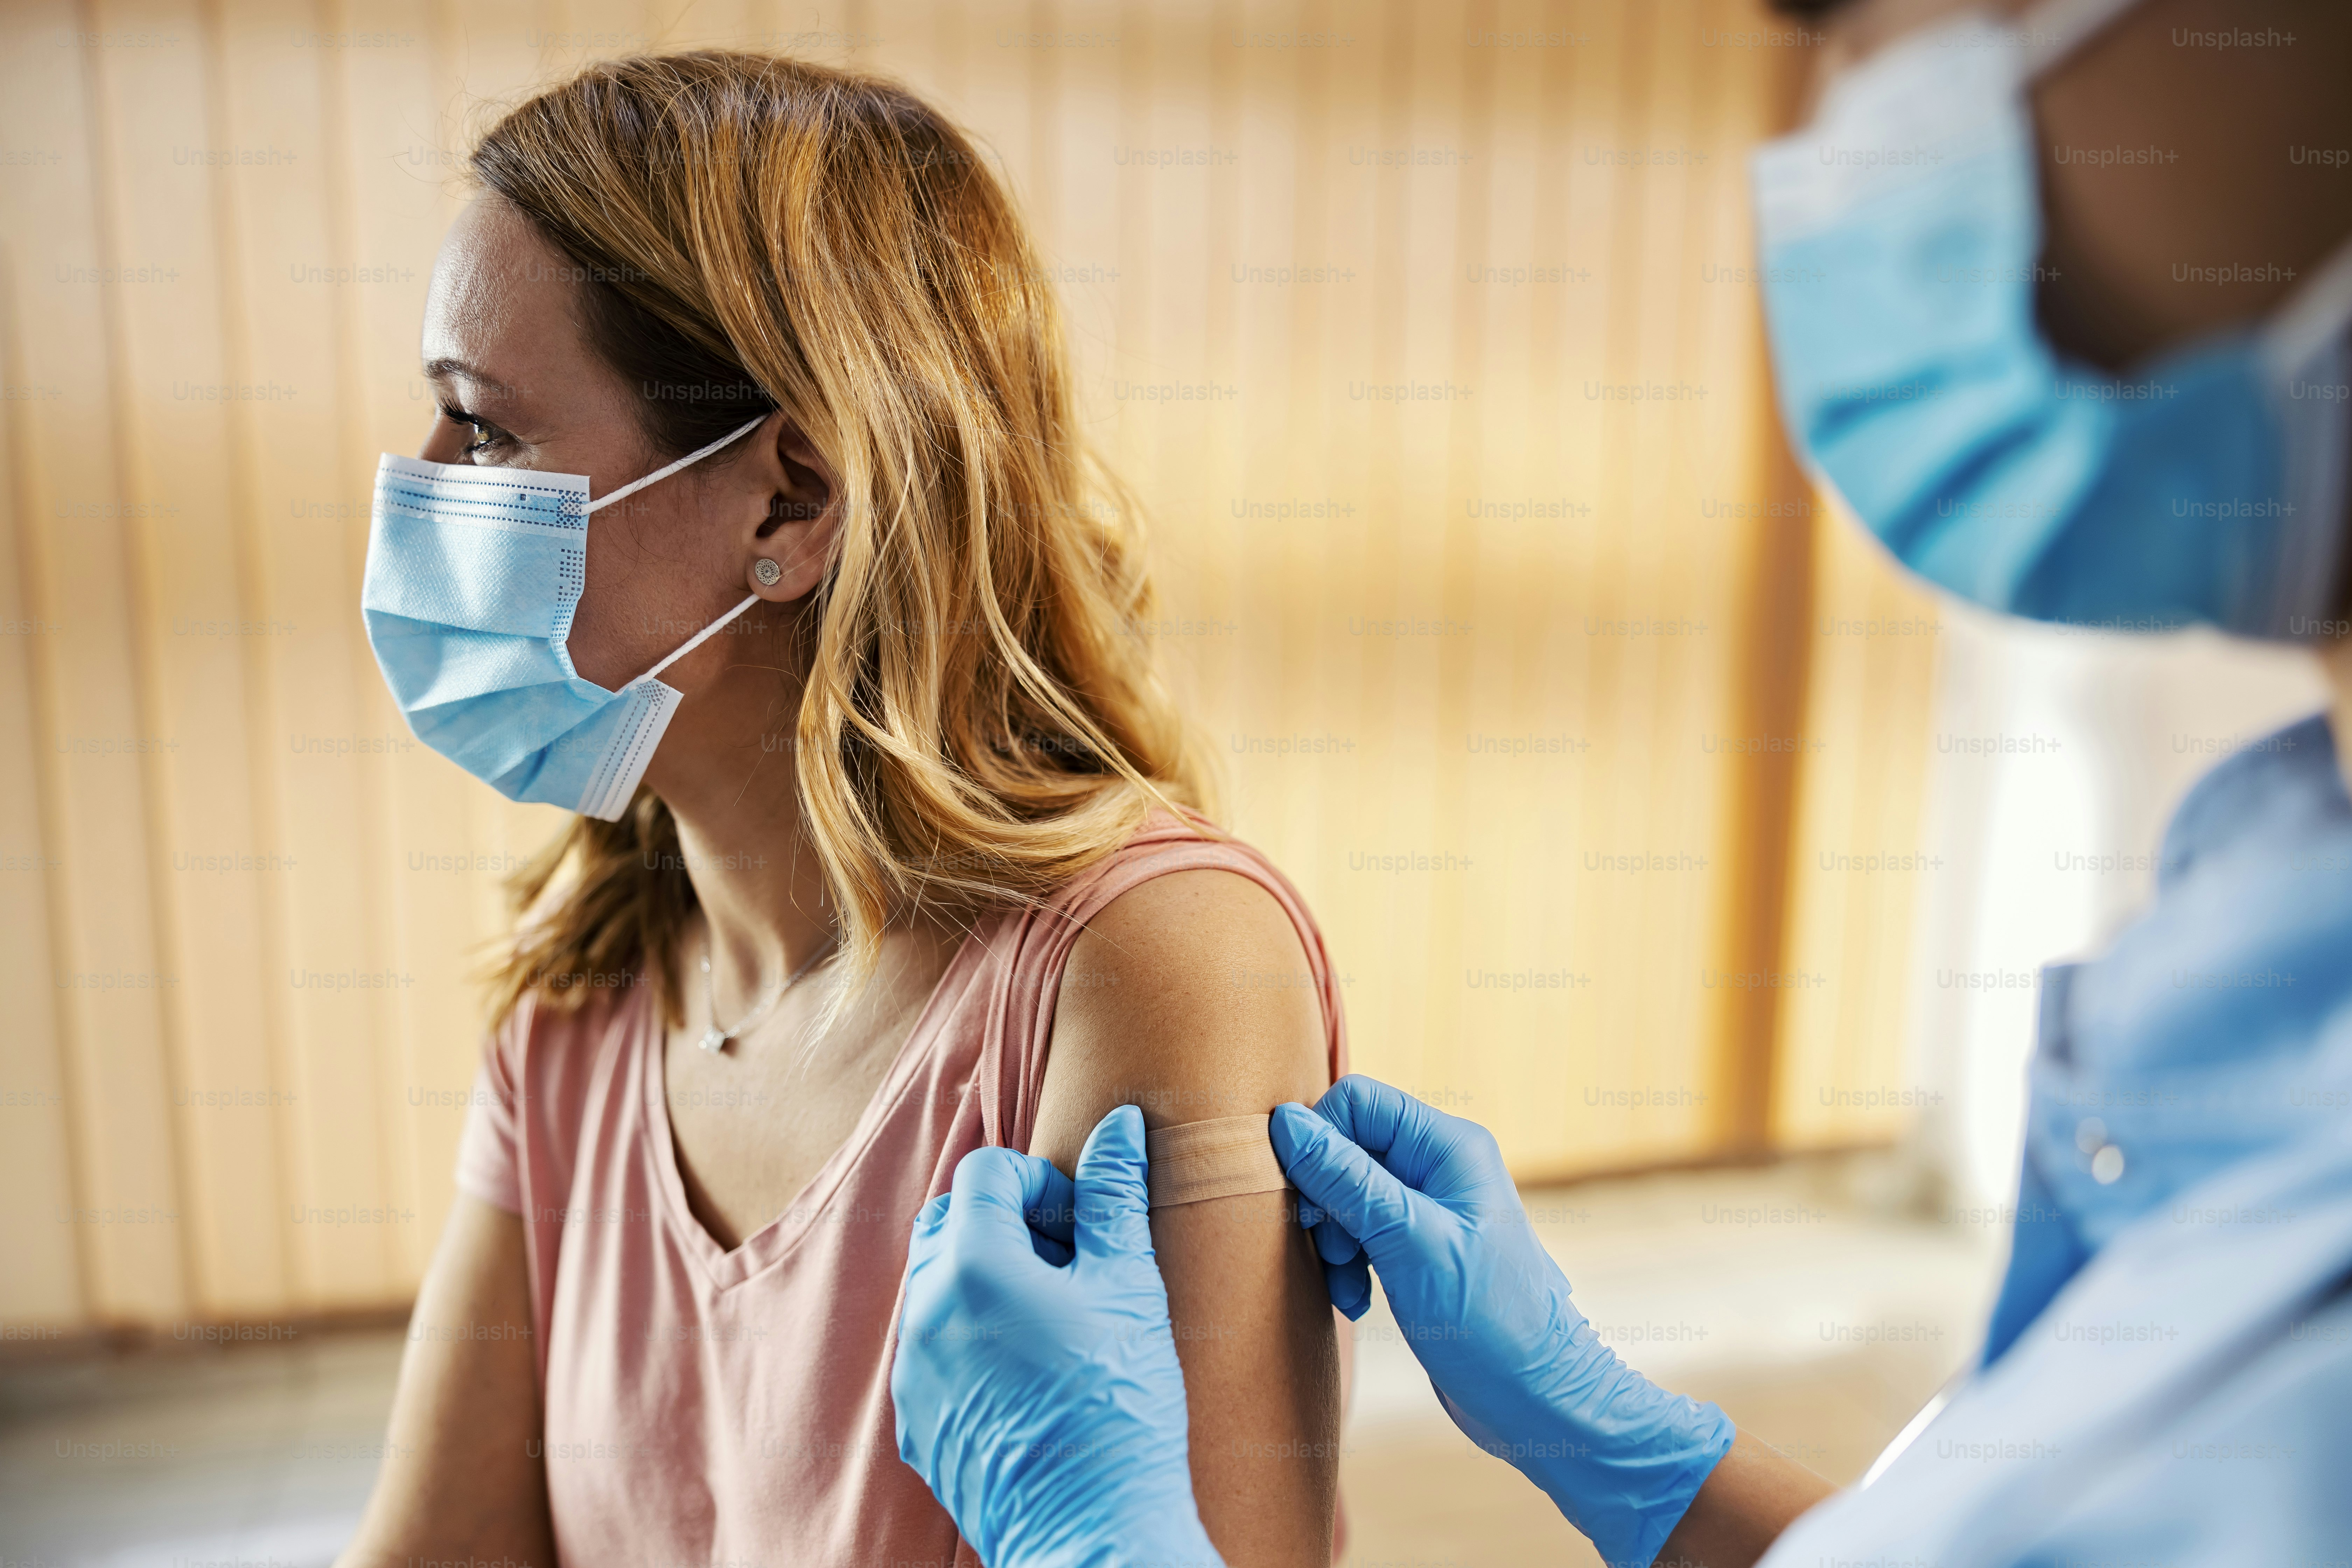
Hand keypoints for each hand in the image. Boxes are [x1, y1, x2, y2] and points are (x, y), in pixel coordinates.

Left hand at [892, 1105, 1222, 1567]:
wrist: (1094, 1532)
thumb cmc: (1119, 1406)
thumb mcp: (1129, 1287)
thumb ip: (1115, 1198)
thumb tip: (1119, 1126)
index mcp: (972, 1268)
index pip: (985, 1173)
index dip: (1040, 1181)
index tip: (1082, 1221)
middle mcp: (925, 1314)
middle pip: (949, 1224)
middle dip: (1005, 1224)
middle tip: (1070, 1261)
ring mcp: (913, 1374)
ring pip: (937, 1289)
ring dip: (988, 1280)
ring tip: (1055, 1317)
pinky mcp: (917, 1424)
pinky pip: (932, 1352)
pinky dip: (973, 1338)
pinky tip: (1032, 1369)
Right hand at [1271, 1076, 1733, 1567]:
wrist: (1535, 1400)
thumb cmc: (1490, 1320)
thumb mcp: (1410, 1242)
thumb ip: (1347, 1179)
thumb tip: (1285, 1122)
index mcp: (1449, 1147)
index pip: (1358, 1102)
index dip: (1318, 1142)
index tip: (1305, 1202)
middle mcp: (1439, 1168)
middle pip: (1346, 1148)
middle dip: (1323, 1200)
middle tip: (1329, 1251)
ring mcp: (1428, 1210)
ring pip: (1345, 1195)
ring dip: (1331, 1240)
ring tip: (1346, 1285)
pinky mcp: (1417, 1250)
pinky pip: (1359, 1234)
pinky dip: (1347, 1266)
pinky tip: (1356, 1301)